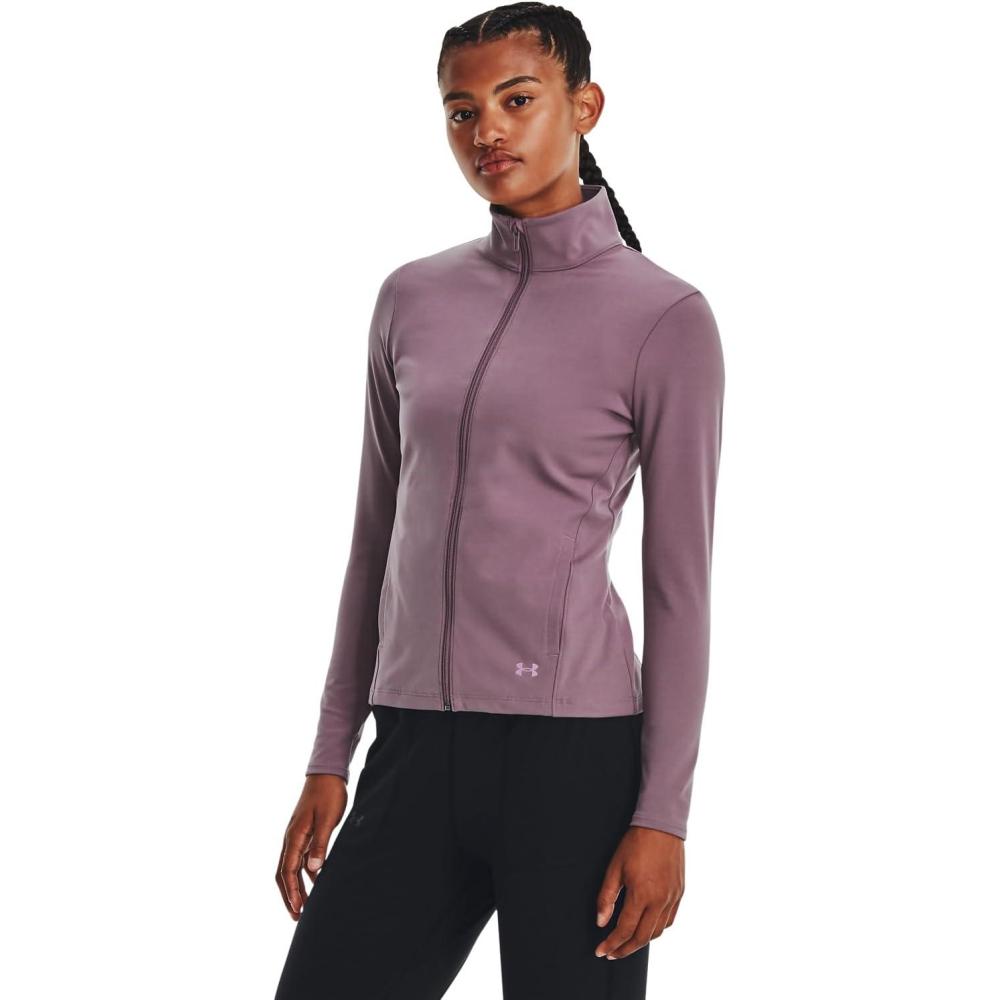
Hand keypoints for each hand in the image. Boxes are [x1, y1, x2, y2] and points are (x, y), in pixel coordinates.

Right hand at [275, 774, 347, 919]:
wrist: (328, 773)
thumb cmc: (328, 794)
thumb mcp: (327, 820)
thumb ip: (320, 845)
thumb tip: (313, 870)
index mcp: (294, 836)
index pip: (287, 871)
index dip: (292, 893)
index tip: (299, 911)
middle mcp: (291, 838)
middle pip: (284, 874)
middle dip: (289, 896)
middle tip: (297, 917)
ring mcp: (298, 836)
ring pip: (292, 868)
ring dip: (297, 887)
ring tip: (306, 906)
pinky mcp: (306, 833)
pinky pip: (302, 858)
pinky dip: (306, 873)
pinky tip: (318, 882)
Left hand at [594, 825, 684, 958]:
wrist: (662, 826)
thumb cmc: (635, 843)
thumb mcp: (614, 868)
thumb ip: (606, 897)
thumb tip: (601, 922)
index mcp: (642, 894)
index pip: (625, 930)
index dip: (611, 944)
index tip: (600, 951)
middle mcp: (660, 901)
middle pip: (642, 938)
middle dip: (625, 949)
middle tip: (612, 953)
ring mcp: (672, 898)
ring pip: (657, 932)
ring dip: (641, 941)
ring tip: (626, 943)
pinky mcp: (679, 893)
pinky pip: (669, 920)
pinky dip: (656, 929)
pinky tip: (646, 927)